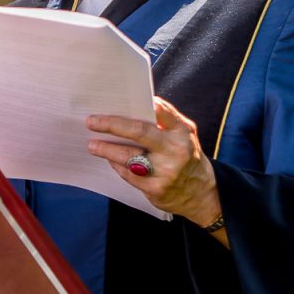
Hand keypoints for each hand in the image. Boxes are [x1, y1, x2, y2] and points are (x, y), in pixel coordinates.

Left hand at [87, 98, 227, 242]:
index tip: (122, 99)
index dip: (144, 105)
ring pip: (128, 157)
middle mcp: (175, 150)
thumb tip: (139, 105)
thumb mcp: (185, 134)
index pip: (163, 112)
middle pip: (139, 132)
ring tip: (92, 145)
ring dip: (106, 150)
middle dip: (112, 125)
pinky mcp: (155, 189)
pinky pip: (129, 175)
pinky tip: (110, 159)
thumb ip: (167, 120)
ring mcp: (165, 171)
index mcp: (182, 132)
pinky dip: (117, 165)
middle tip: (92, 122)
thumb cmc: (187, 156)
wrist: (201, 194)